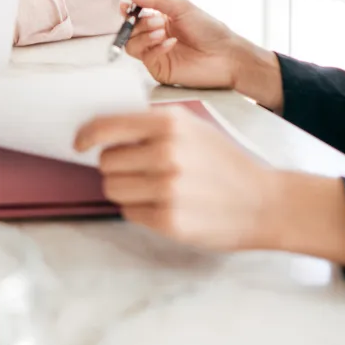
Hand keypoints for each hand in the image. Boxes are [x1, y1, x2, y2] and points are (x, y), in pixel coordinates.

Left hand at [74, 107, 278, 250]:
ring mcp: (167, 189)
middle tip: (137, 169)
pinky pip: (129, 212)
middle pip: (106, 162)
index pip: (106, 127)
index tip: (79, 143)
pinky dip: (139, 209)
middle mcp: (166, 154)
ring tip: (151, 188)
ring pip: (112, 188)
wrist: (264, 202)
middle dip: (115, 166)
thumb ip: (150, 124)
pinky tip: (164, 204)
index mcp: (169, 124)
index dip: (87, 136)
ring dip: (124, 189)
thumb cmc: (224, 162)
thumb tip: (104, 129)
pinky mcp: (169, 221)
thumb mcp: (192, 126)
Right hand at [121, 0, 244, 88]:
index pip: (135, 16)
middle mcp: (156, 36)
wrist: (226, 54)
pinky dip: (155, 48)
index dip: (128, 11)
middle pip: (130, 30)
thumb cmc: (209, 29)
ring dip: (143, 36)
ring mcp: (157, 53)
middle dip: (139, 23)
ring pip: (132, 45)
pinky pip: (146, 57)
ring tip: (161, 32)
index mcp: (160, 20)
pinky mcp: (160, 69)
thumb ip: (155, 0)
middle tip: (156, 21)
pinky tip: (171, 43)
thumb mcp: (181, 7)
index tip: (126, 6)